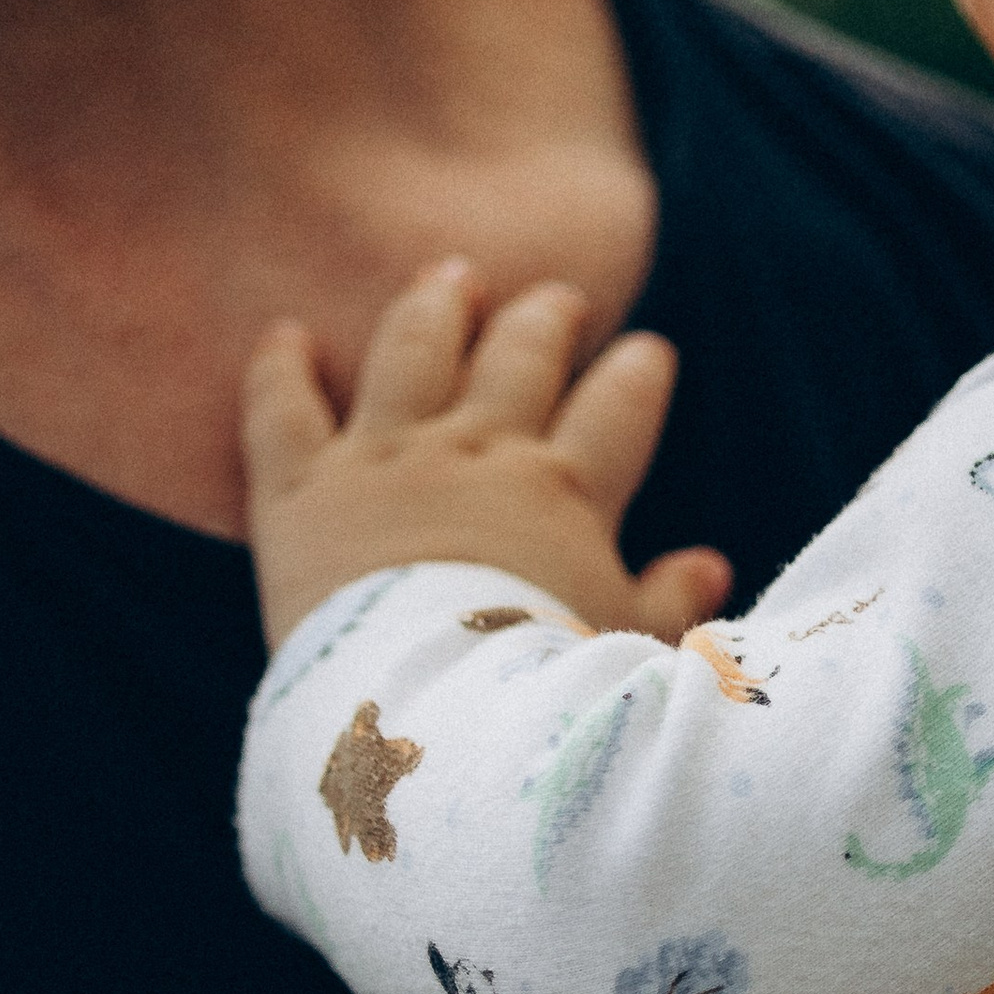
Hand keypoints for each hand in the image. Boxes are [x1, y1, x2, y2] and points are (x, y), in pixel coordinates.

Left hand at [243, 260, 733, 650]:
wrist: (438, 715)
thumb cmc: (545, 696)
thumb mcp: (627, 650)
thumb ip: (668, 603)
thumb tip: (711, 568)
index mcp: (565, 494)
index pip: (615, 411)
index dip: (635, 378)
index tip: (647, 353)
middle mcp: (479, 453)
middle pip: (519, 358)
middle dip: (544, 322)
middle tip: (558, 300)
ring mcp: (388, 459)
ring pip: (413, 350)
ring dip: (435, 308)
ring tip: (450, 278)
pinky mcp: (304, 490)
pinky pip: (285, 409)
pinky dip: (281, 369)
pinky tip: (286, 336)